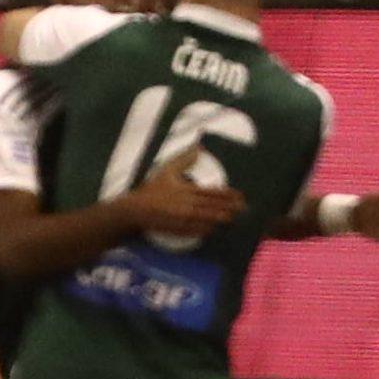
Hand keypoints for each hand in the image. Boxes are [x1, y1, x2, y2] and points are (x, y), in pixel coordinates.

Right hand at [118, 144, 245, 239]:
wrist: (135, 210)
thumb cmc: (151, 190)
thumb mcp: (167, 171)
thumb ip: (184, 159)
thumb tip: (198, 147)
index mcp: (187, 191)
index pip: (212, 193)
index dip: (227, 194)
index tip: (240, 195)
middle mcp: (188, 205)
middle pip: (213, 207)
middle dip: (229, 207)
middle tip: (244, 208)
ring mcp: (183, 219)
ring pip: (207, 219)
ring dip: (220, 219)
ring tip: (233, 218)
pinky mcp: (178, 230)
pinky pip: (196, 231)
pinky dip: (206, 230)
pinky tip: (214, 229)